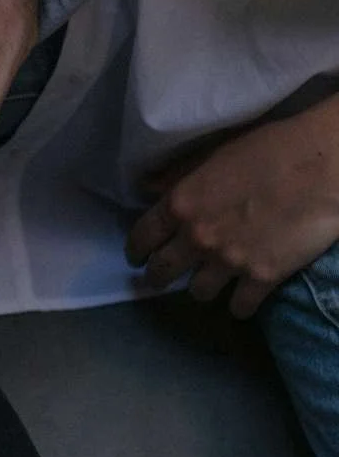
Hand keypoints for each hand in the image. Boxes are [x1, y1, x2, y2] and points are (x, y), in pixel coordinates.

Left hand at [126, 100, 338, 317]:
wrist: (320, 166)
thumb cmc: (268, 149)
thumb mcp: (212, 154)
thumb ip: (177, 176)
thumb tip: (146, 187)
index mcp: (181, 204)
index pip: (142, 237)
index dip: (135, 251)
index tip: (136, 258)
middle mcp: (196, 238)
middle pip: (162, 272)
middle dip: (157, 277)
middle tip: (160, 279)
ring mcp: (228, 262)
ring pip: (198, 293)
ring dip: (200, 289)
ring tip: (208, 284)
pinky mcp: (262, 278)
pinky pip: (239, 308)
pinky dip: (239, 307)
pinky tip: (241, 301)